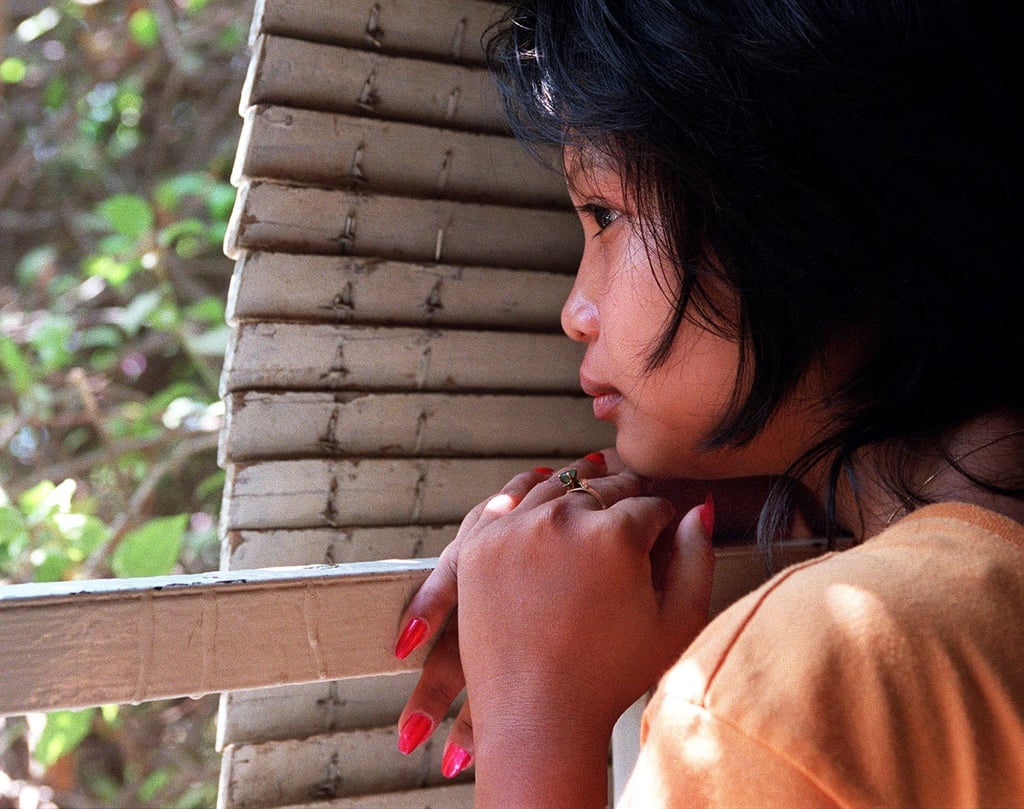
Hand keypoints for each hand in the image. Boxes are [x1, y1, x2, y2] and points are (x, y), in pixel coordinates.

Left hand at [393, 451, 715, 803]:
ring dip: (577, 489)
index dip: (664, 516)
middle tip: (632, 508)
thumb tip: (700, 510)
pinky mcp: (478, 544)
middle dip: (623, 498)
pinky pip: (505, 500)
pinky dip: (525, 493)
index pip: (650, 504)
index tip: (664, 525)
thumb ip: (697, 557)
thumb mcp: (677, 623)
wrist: (536, 715)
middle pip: (602, 489)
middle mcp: (561, 519)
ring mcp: (513, 528)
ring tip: (591, 497)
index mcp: (614, 535)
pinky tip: (540, 494)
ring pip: (554, 487)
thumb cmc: (609, 677)